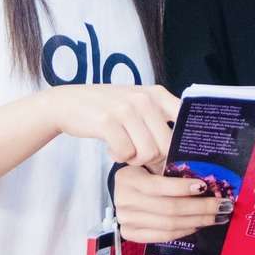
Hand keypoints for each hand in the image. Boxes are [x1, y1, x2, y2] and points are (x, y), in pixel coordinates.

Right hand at [41, 84, 180, 169]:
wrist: (68, 102)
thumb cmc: (108, 109)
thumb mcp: (138, 104)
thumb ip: (160, 120)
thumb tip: (181, 155)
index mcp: (157, 94)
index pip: (185, 121)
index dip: (184, 144)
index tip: (176, 157)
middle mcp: (144, 99)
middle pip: (167, 146)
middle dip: (156, 159)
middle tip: (141, 157)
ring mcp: (125, 109)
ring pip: (148, 153)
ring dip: (136, 160)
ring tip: (126, 150)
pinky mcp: (107, 122)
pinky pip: (126, 154)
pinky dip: (119, 157)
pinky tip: (112, 149)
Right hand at [114, 163, 230, 243]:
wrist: (122, 191)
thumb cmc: (143, 175)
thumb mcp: (151, 165)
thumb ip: (171, 169)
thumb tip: (206, 179)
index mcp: (128, 178)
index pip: (159, 186)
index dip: (183, 187)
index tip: (205, 186)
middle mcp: (124, 201)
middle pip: (169, 208)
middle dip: (200, 208)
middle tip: (222, 205)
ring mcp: (126, 220)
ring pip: (169, 224)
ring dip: (197, 221)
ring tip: (216, 217)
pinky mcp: (131, 234)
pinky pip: (163, 236)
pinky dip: (184, 231)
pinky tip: (197, 225)